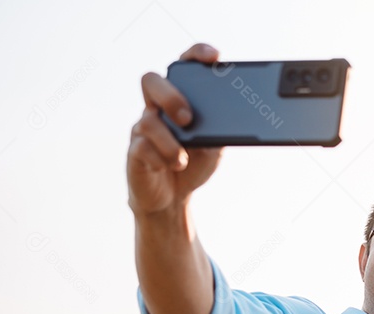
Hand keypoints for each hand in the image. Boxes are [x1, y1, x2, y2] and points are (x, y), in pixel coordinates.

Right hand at [127, 43, 222, 216]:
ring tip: (182, 159)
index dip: (195, 55)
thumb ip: (220, 130)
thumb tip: (238, 118)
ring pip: (148, 120)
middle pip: (152, 81)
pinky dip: (161, 158)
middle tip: (188, 119)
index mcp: (179, 99)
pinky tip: (172, 165)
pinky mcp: (135, 151)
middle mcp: (157, 108)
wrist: (173, 198)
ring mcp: (143, 128)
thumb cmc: (193, 164)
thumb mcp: (214, 146)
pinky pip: (142, 147)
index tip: (213, 58)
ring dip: (170, 142)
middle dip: (171, 96)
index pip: (182, 66)